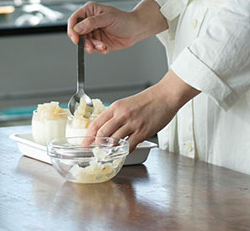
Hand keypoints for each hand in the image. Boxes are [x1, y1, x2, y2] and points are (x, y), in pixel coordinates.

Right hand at [66, 0, 161, 54]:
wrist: (136, 30)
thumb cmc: (125, 20)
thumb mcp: (108, 18)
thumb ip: (92, 22)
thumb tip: (78, 28)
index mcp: (89, 11)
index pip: (74, 20)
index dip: (72, 30)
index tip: (76, 39)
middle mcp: (89, 21)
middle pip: (77, 33)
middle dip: (84, 42)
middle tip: (90, 47)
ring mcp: (93, 31)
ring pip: (85, 42)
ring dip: (92, 46)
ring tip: (103, 47)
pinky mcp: (98, 41)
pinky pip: (92, 47)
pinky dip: (98, 49)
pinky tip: (106, 48)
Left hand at [84, 70, 198, 150]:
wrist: (164, 96)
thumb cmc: (148, 100)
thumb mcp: (126, 104)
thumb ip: (116, 115)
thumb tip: (107, 128)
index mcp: (115, 107)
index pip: (96, 123)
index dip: (88, 136)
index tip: (84, 143)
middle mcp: (122, 115)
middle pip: (103, 134)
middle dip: (97, 145)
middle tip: (96, 151)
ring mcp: (132, 124)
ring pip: (115, 141)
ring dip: (110, 149)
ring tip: (109, 153)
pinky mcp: (143, 132)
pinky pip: (129, 146)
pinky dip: (124, 151)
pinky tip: (123, 152)